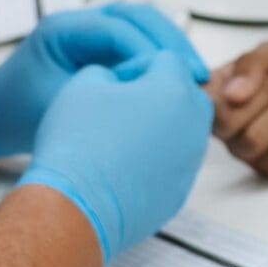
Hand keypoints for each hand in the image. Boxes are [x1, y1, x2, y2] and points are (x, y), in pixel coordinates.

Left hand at [0, 2, 205, 158]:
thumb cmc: (18, 114)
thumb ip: (98, 100)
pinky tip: (178, 80)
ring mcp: (92, 30)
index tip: (174, 78)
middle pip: (137, 15)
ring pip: (143, 24)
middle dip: (170, 42)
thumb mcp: (57, 109)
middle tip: (196, 74)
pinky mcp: (101, 45)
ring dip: (171, 46)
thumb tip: (148, 97)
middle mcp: (79, 21)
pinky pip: (138, 41)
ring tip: (194, 76)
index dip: (151, 51)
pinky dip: (160, 56)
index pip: (117, 28)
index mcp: (62, 29)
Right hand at [18, 53, 214, 259]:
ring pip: (183, 130)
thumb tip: (120, 81)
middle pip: (185, 93)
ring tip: (121, 135)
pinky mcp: (179, 193)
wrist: (76, 207)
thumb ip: (111, 69)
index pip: (167, 59)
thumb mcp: (84, 84)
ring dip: (160, 125)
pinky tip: (124, 164)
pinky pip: (175, 163)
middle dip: (158, 92)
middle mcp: (192, 125)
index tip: (114, 82)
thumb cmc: (79, 144)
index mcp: (173, 90)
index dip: (137, 64)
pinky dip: (157, 158)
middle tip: (122, 104)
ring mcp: (189, 163)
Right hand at [208, 42, 267, 178]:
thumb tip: (232, 94)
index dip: (218, 98)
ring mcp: (244, 149)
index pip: (198, 106)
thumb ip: (247, 69)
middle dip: (263, 94)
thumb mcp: (265, 54)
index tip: (242, 82)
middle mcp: (222, 127)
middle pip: (228, 123)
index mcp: (211, 97)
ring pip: (254, 139)